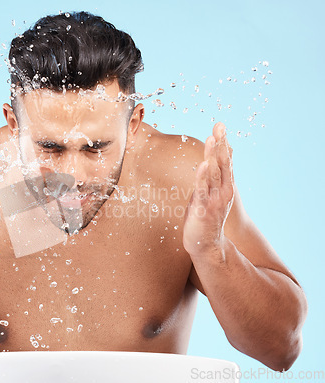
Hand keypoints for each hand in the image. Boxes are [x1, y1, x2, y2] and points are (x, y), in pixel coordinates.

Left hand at [183, 122, 234, 257]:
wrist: (206, 245)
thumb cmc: (204, 217)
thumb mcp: (210, 194)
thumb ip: (213, 177)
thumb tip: (212, 160)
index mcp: (224, 186)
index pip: (224, 160)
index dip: (222, 143)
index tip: (220, 126)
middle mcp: (222, 191)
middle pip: (221, 163)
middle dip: (220, 143)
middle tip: (220, 126)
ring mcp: (214, 200)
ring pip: (214, 174)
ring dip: (213, 155)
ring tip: (212, 139)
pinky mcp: (202, 209)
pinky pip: (202, 190)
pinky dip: (203, 177)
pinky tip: (204, 165)